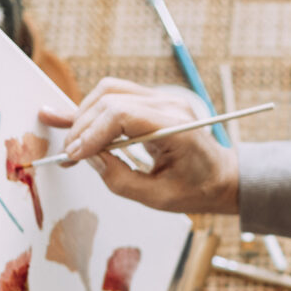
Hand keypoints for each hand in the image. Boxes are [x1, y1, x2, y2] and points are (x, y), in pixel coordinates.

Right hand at [37, 78, 238, 215]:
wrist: (222, 177)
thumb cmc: (197, 190)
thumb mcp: (158, 198)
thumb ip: (120, 180)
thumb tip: (89, 158)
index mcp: (176, 128)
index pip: (121, 114)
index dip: (92, 133)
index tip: (74, 155)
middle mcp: (169, 105)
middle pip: (111, 99)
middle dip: (82, 126)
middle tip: (68, 154)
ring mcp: (162, 99)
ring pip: (110, 92)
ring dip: (84, 116)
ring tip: (71, 144)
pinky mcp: (153, 102)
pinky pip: (117, 98)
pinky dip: (94, 112)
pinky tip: (70, 121)